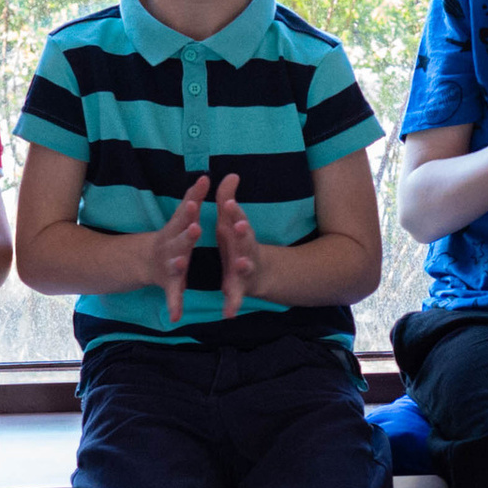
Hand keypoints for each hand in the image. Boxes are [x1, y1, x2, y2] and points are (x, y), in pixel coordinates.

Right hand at [144, 176, 210, 324]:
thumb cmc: (172, 236)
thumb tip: (205, 176)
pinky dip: (174, 306)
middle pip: (180, 239)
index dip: (191, 206)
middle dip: (188, 234)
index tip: (198, 196)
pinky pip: (173, 297)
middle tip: (196, 227)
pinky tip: (175, 317)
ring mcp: (169, 266)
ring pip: (175, 266)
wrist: (145, 261)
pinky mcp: (171, 285)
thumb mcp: (181, 218)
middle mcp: (171, 246)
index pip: (185, 215)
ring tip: (182, 263)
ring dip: (179, 265)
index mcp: (177, 230)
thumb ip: (193, 198)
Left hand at [212, 173, 258, 319]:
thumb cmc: (238, 244)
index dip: (236, 211)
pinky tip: (228, 313)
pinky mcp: (238, 290)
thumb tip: (231, 174)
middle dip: (243, 234)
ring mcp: (244, 271)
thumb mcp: (231, 222)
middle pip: (246, 240)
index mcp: (240, 235)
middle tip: (240, 226)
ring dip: (243, 266)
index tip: (231, 201)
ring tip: (240, 264)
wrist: (259, 274)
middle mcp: (246, 251)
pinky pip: (235, 299)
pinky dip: (232, 306)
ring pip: (244, 268)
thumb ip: (228, 200)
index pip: (238, 219)